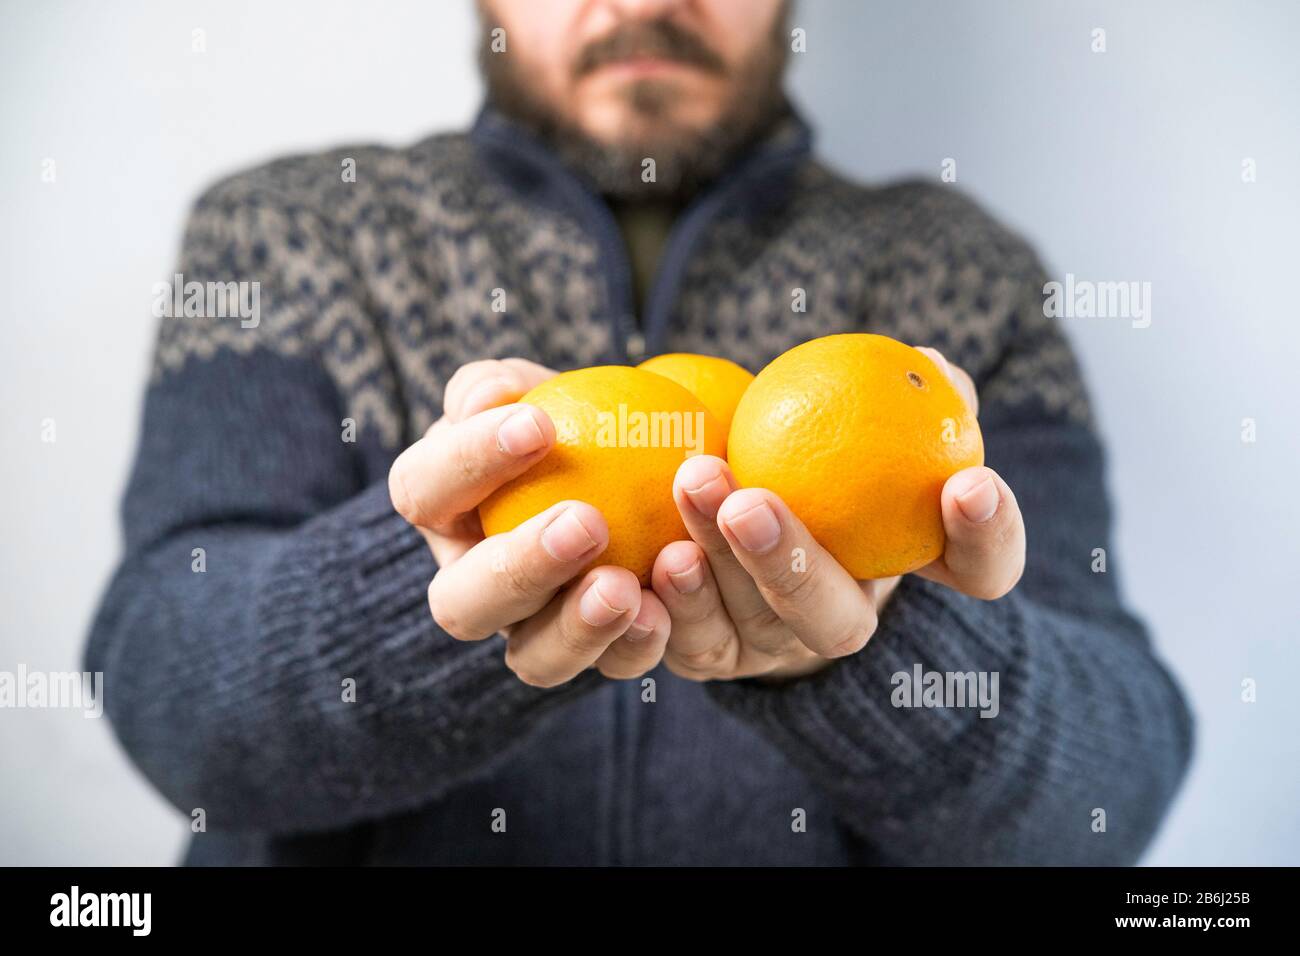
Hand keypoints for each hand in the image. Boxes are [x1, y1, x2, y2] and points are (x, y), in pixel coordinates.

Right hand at [388, 358, 669, 686]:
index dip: (468, 462)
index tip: (537, 426)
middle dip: (520, 569)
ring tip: (624, 587)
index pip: (423, 489)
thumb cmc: (563, 416)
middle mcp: (470, 587)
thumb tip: (488, 396)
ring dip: (576, 628)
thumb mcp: (526, 390)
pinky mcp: (593, 656)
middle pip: (463, 604)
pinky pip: (608, 666)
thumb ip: (495, 387)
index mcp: (439, 511)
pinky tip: (662, 612)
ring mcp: (527, 632)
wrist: (633, 465)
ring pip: (532, 657)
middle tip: (587, 523)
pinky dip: (635, 645)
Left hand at [649, 346, 1024, 681]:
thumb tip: (930, 364)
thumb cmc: (820, 448)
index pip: (980, 567)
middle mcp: (843, 622)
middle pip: (835, 620)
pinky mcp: (709, 655)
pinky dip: (666, 608)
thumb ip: (911, 394)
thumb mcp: (870, 417)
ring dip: (714, 568)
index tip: (969, 481)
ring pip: (752, 626)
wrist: (740, 501)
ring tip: (686, 495)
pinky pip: (686, 643)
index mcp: (908, 566)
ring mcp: (773, 648)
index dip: (988, 536)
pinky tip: (646, 558)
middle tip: (747, 501)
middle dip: (793, 566)